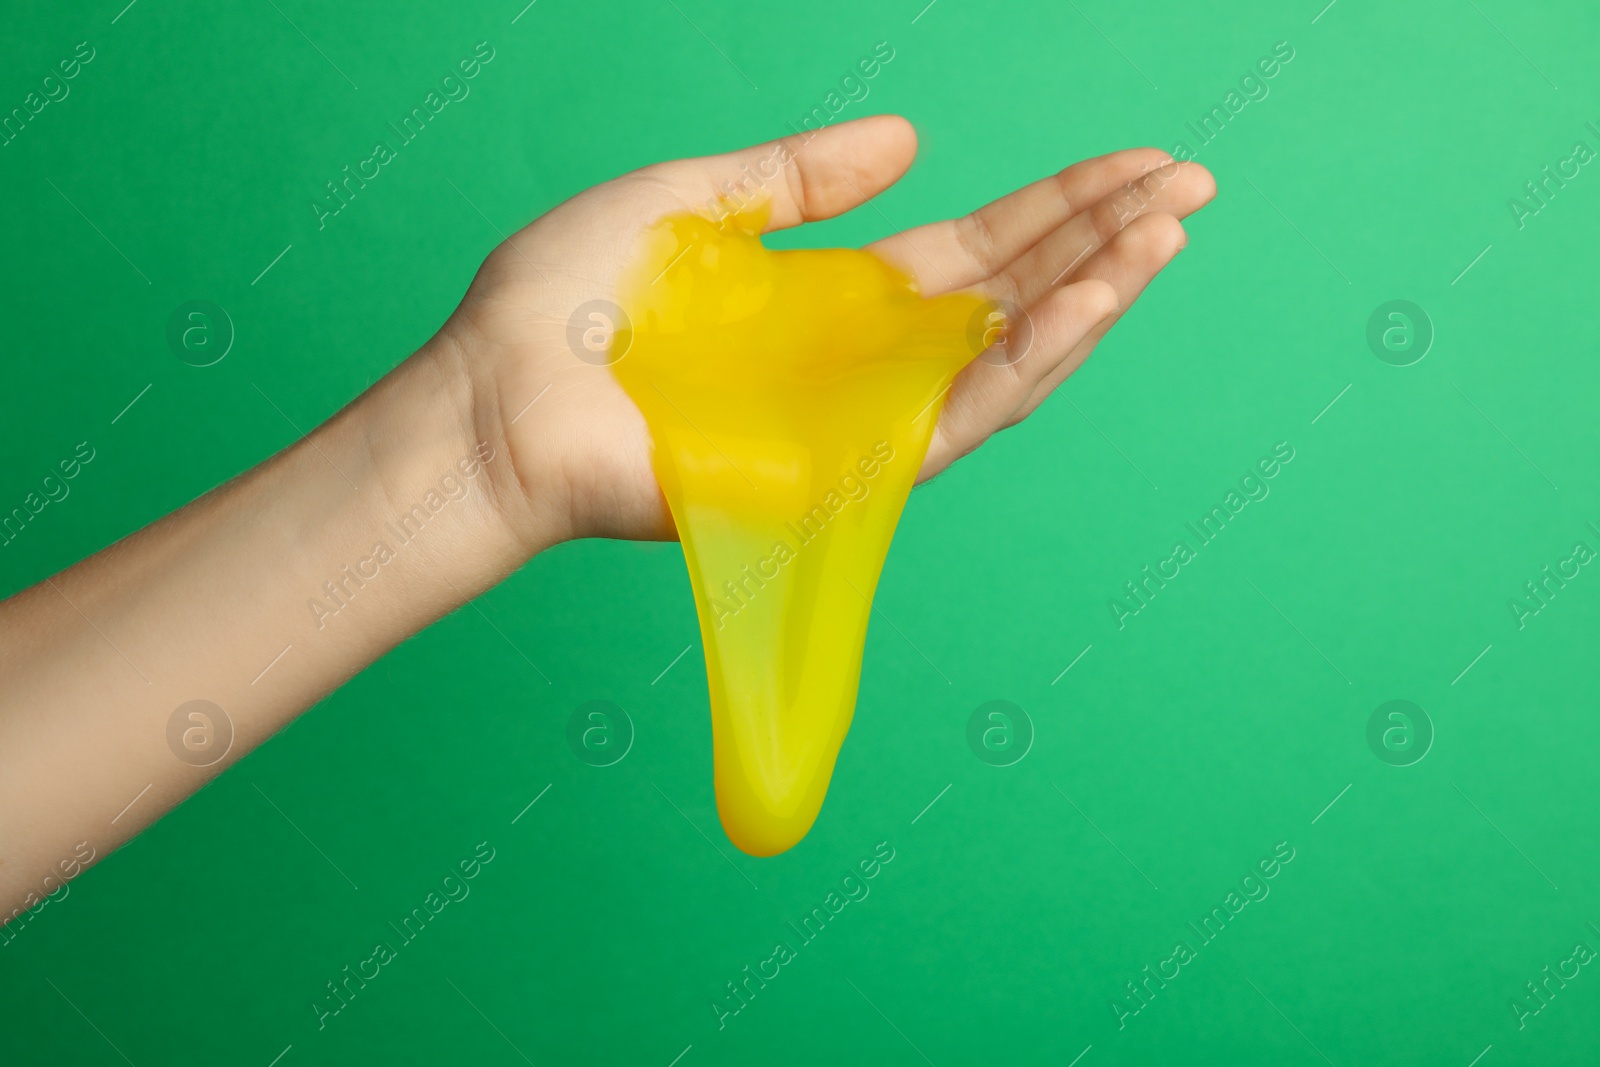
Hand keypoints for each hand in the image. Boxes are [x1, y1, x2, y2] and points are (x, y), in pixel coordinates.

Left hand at [439, 115, 1215, 550]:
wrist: (499, 398)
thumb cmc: (568, 304)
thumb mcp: (694, 199)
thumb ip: (800, 178)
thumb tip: (913, 139)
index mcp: (834, 296)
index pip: (975, 248)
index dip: (1058, 204)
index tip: (1136, 162)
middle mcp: (865, 361)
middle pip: (1013, 296)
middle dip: (1104, 239)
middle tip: (1192, 183)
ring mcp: (863, 419)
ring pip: (1009, 360)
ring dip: (1095, 296)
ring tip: (1168, 233)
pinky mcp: (849, 472)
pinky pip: (964, 418)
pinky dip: (1035, 361)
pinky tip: (1095, 299)